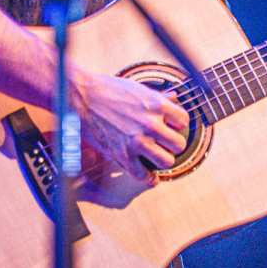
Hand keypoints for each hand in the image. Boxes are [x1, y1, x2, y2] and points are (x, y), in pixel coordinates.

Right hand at [72, 66, 190, 183]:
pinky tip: (150, 176)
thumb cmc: (107, 89)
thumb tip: (173, 97)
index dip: (179, 123)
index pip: (184, 120)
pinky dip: (149, 178)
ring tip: (159, 157)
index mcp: (156, 105)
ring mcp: (137, 141)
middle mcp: (150, 124)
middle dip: (174, 144)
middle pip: (179, 144)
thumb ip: (158, 96)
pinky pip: (142, 174)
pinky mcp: (122, 154)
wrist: (82, 97)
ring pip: (167, 162)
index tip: (174, 125)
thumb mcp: (137, 88)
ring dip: (164, 160)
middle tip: (168, 143)